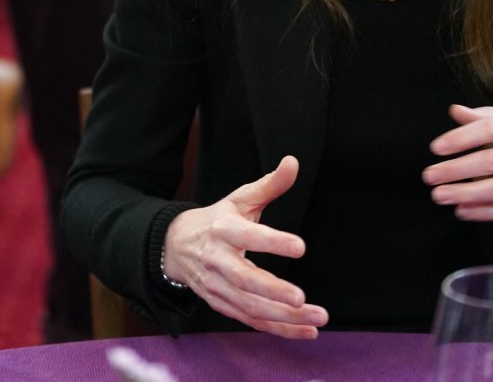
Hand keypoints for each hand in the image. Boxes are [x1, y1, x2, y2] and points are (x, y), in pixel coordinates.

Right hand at [162, 155, 328, 338]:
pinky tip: (305, 330)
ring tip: (316, 318)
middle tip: (302, 298)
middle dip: (274, 291)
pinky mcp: (222, 305)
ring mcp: (218, 287)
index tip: (300, 247)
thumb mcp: (240, 199)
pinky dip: (278, 329)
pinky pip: (252, 321)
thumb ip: (269, 184)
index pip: (249, 236)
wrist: (176, 246)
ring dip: (283, 316)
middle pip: (245, 280)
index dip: (273, 242)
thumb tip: (293, 162)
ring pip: (250, 307)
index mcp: (224, 229)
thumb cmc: (217, 219)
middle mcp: (218, 261)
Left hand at [422, 103, 492, 220]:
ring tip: (442, 196)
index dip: (461, 138)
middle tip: (430, 176)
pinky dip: (487, 212)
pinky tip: (464, 211)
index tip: (436, 148)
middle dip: (457, 170)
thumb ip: (490, 115)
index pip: (492, 128)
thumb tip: (455, 112)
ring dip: (468, 195)